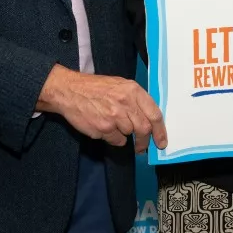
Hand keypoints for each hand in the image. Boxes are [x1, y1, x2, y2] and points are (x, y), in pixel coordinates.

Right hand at [37, 65, 167, 152]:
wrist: (70, 90)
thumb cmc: (96, 88)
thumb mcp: (120, 85)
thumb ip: (136, 99)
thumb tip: (150, 119)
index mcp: (133, 90)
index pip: (154, 114)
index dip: (160, 131)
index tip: (162, 142)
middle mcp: (126, 102)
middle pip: (144, 128)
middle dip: (145, 141)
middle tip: (142, 147)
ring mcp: (115, 116)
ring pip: (129, 134)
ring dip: (125, 135)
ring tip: (114, 126)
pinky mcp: (104, 128)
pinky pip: (117, 140)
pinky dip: (114, 139)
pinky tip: (105, 128)